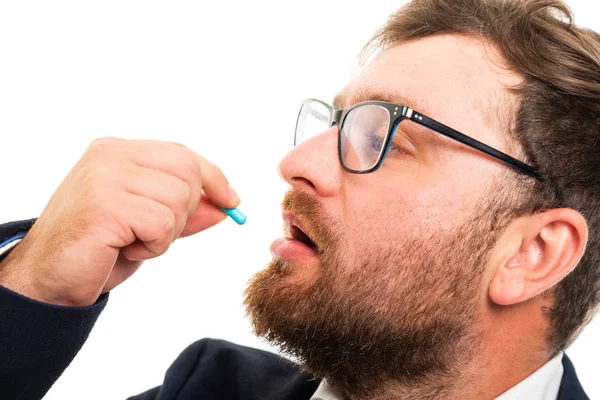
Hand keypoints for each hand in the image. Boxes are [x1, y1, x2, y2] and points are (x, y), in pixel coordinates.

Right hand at [0, 137, 239, 305]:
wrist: (49, 279)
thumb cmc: (98, 249)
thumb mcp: (149, 224)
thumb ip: (183, 210)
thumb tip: (225, 205)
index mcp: (118, 151)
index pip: (182, 154)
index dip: (213, 177)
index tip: (231, 200)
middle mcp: (110, 155)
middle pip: (187, 171)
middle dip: (185, 211)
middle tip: (155, 232)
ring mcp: (105, 176)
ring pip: (178, 198)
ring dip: (167, 233)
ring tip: (133, 242)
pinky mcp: (106, 204)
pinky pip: (162, 223)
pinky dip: (154, 246)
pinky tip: (126, 249)